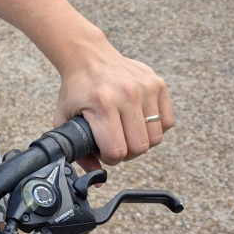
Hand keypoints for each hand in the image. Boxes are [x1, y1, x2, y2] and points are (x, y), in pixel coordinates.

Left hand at [53, 35, 173, 170]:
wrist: (88, 56)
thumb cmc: (76, 90)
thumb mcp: (65, 119)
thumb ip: (78, 150)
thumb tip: (98, 177)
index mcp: (102, 103)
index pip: (117, 150)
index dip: (109, 158)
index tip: (102, 150)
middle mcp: (126, 94)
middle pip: (140, 148)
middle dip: (126, 153)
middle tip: (115, 142)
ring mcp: (145, 87)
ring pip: (156, 138)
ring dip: (141, 141)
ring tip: (126, 132)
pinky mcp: (158, 84)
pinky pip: (167, 122)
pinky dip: (155, 128)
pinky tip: (138, 121)